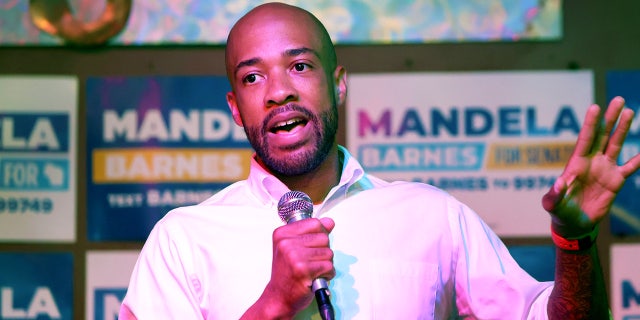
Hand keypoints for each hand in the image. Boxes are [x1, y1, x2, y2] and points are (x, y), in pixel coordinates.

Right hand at [261, 217, 335, 316]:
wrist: (278, 297)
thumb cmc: (288, 273)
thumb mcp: (294, 247)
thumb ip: (311, 233)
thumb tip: (330, 222)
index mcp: (282, 233)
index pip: (315, 223)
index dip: (320, 235)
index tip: (311, 246)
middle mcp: (286, 242)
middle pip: (324, 237)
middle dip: (323, 251)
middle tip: (311, 262)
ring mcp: (294, 256)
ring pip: (329, 253)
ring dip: (326, 264)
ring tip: (313, 271)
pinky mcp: (303, 270)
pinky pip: (329, 266)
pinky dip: (328, 274)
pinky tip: (316, 278)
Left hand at [542, 96, 639, 236]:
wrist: (574, 223)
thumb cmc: (559, 211)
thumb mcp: (552, 204)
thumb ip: (554, 194)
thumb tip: (559, 183)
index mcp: (576, 163)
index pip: (585, 139)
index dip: (590, 124)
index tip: (595, 107)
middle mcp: (591, 161)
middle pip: (602, 135)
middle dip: (609, 118)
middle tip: (618, 99)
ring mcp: (604, 169)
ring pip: (615, 144)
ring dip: (623, 129)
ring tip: (629, 111)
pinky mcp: (615, 181)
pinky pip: (630, 167)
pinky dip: (639, 159)